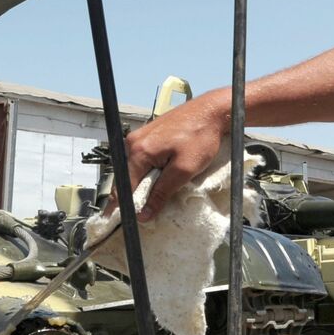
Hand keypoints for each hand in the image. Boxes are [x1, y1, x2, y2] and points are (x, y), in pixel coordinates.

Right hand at [119, 93, 229, 219]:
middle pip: (126, 179)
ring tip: (157, 193)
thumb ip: (162, 193)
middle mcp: (132, 143)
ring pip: (133, 170)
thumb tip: (144, 214)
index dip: (125, 208)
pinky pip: (141, 160)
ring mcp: (138, 137)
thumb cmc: (201, 137)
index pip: (123, 188)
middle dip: (135, 196)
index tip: (128, 223)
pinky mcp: (147, 135)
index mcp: (138, 151)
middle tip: (147, 211)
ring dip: (143, 184)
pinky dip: (148, 172)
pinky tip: (161, 176)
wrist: (211, 111)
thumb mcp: (184, 170)